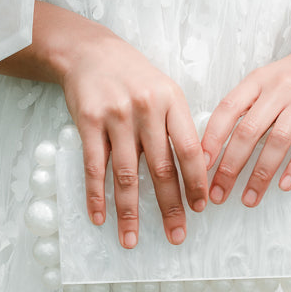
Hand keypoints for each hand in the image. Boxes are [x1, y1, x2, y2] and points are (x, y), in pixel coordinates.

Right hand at [61, 37, 208, 248]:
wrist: (90, 52)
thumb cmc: (134, 77)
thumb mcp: (165, 92)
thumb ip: (178, 127)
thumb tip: (197, 172)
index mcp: (172, 101)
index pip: (190, 149)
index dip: (197, 182)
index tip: (201, 208)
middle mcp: (146, 109)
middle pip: (161, 168)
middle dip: (170, 207)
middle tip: (176, 236)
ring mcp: (116, 116)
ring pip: (126, 174)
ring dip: (129, 212)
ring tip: (131, 239)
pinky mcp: (89, 122)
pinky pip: (94, 167)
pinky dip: (96, 196)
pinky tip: (100, 218)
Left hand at [200, 40, 290, 205]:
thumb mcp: (265, 80)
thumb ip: (244, 107)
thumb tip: (215, 143)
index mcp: (257, 81)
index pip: (227, 110)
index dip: (211, 139)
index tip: (200, 165)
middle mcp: (279, 89)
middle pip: (249, 131)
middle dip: (230, 166)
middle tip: (218, 192)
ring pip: (278, 140)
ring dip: (261, 174)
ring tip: (249, 198)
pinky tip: (284, 184)